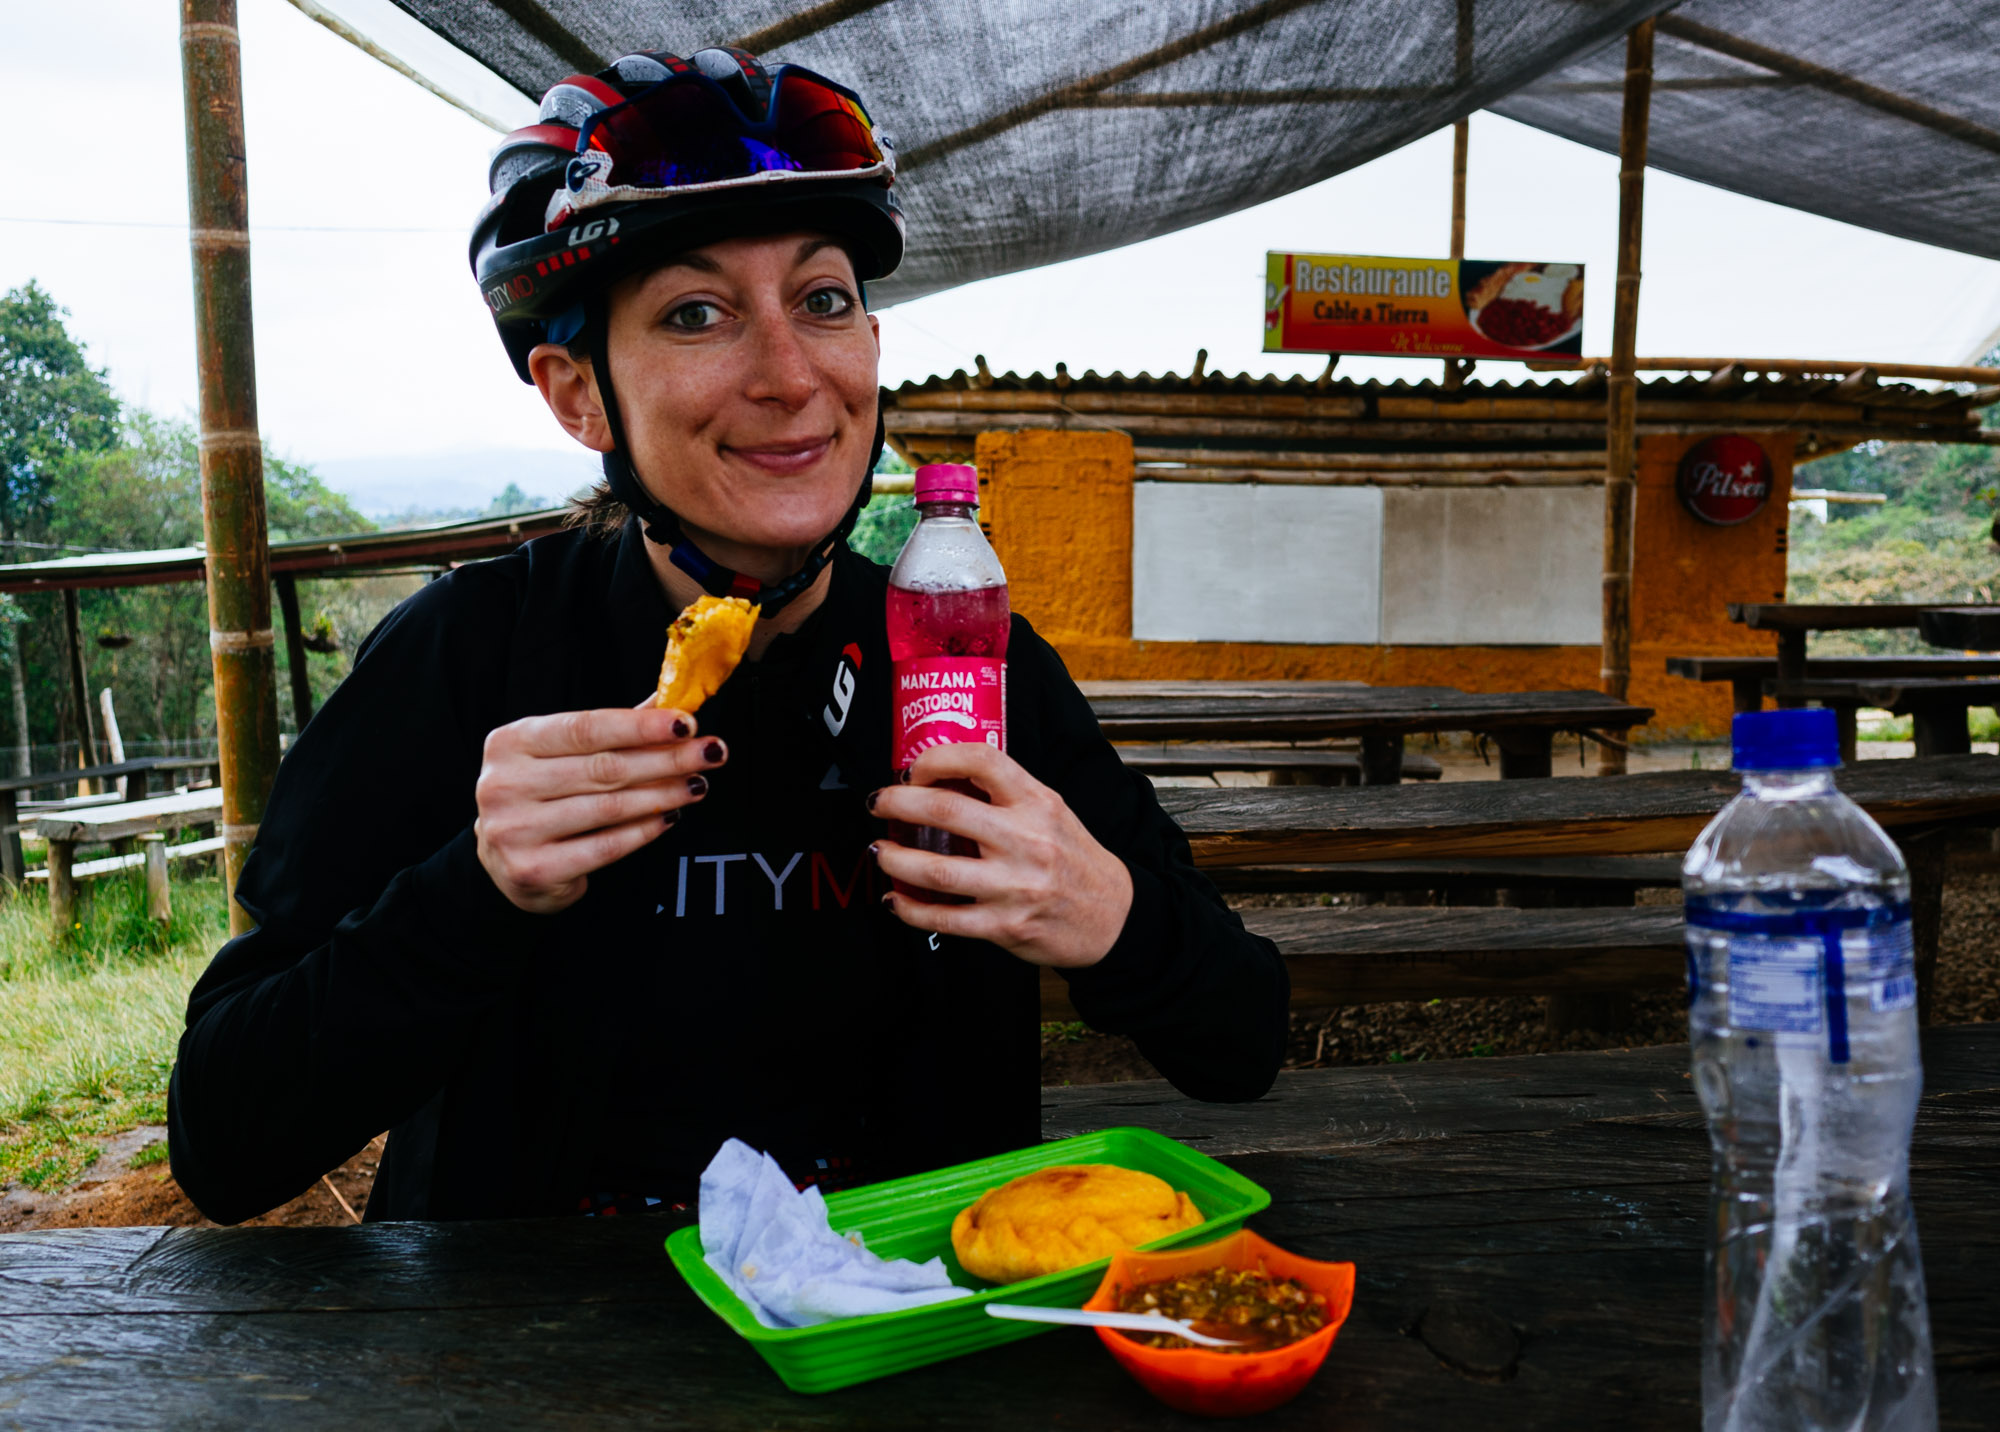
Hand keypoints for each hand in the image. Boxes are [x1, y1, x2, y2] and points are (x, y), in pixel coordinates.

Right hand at [475, 702, 724, 913]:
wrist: (505, 863)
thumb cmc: (542, 797)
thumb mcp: (564, 754)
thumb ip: (614, 729)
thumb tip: (670, 701)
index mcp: (511, 743)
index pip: (585, 727)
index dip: (641, 725)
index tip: (687, 723)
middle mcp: (504, 784)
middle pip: (604, 767)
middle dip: (667, 759)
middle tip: (711, 753)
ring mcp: (514, 829)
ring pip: (608, 807)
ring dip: (663, 794)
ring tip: (697, 785)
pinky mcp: (533, 869)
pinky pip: (604, 847)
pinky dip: (643, 830)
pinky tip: (669, 817)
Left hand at [868, 743, 1133, 968]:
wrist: (1114, 916)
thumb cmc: (1075, 859)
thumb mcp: (1051, 811)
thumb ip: (1005, 795)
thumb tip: (942, 780)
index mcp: (1037, 803)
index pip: (982, 760)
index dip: (937, 759)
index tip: (915, 770)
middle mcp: (1026, 840)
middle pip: (946, 811)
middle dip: (897, 804)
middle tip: (878, 804)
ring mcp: (1015, 886)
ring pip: (936, 871)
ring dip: (895, 860)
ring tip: (881, 852)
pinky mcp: (1006, 926)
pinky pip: (944, 918)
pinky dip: (910, 909)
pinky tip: (896, 900)